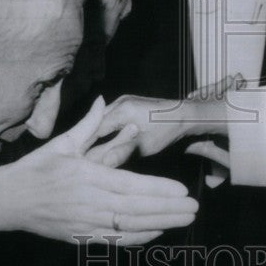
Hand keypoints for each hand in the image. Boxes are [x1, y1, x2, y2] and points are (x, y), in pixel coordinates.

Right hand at [0, 98, 197, 244]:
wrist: (6, 201)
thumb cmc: (35, 168)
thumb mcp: (62, 143)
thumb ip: (88, 124)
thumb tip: (102, 99)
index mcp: (86, 176)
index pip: (130, 185)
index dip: (158, 189)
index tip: (182, 190)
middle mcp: (88, 202)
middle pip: (136, 209)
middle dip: (168, 209)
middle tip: (194, 207)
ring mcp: (84, 223)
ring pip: (129, 226)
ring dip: (160, 224)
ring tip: (184, 219)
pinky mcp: (80, 237)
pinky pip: (114, 240)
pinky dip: (138, 238)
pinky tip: (157, 232)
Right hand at [91, 75, 243, 165]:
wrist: (186, 115)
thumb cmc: (167, 130)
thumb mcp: (145, 145)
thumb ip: (122, 152)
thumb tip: (102, 164)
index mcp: (121, 110)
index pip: (93, 129)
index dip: (85, 147)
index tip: (78, 164)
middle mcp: (120, 102)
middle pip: (95, 124)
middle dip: (88, 141)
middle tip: (82, 162)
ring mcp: (124, 101)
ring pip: (102, 121)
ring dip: (96, 136)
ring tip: (88, 156)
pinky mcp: (128, 104)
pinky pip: (110, 118)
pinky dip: (106, 131)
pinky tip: (104, 146)